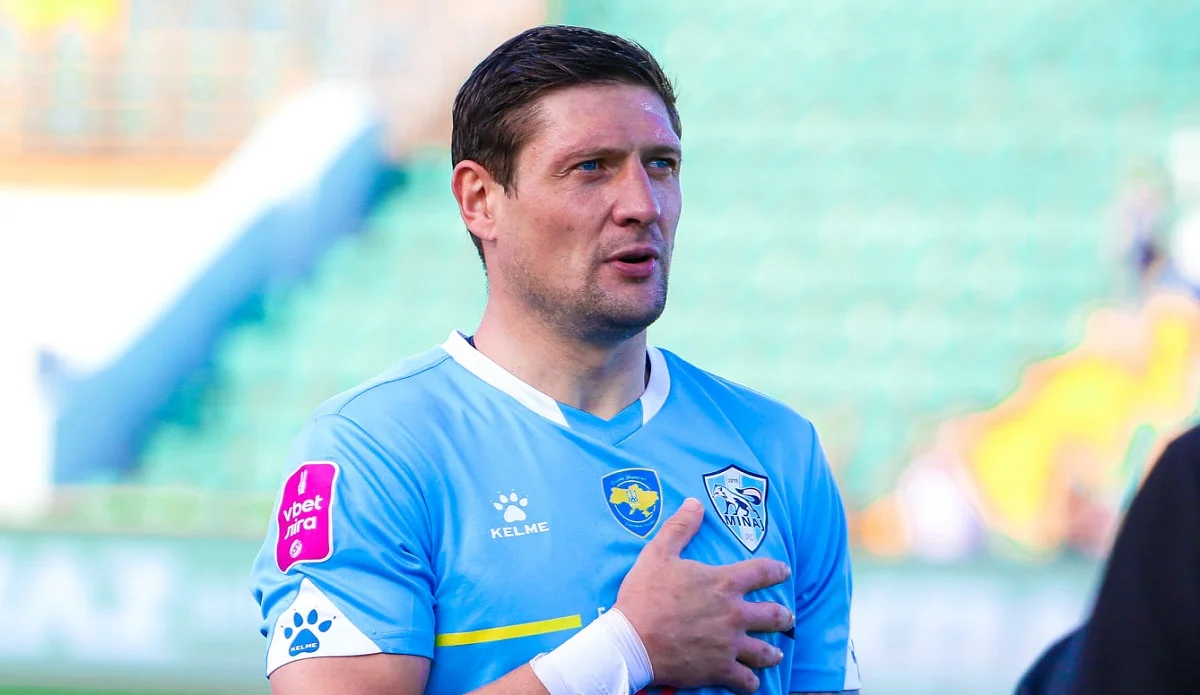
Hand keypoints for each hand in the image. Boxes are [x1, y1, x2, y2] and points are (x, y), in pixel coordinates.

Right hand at [613, 498, 793, 692]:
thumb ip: (680, 527)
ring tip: (777, 653)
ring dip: (773, 652)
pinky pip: (745, 680)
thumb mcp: (658, 553)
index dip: (777, 570)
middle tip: (787, 617)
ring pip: (765, 651)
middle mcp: (735, 614)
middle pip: (773, 615)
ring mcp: (730, 644)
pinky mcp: (720, 669)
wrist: (632, 641)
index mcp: (724, 583)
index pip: (762, 572)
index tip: (783, 572)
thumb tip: (695, 503)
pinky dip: (751, 682)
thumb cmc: (644, 595)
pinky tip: (752, 682)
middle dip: (783, 616)